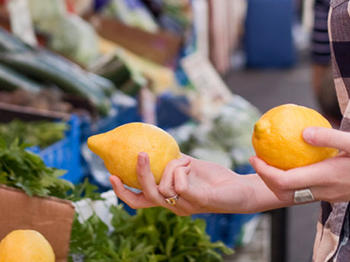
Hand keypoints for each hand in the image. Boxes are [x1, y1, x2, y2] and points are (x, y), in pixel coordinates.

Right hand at [110, 153, 258, 214]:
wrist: (239, 188)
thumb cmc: (212, 178)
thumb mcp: (187, 166)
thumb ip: (171, 161)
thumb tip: (153, 143)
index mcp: (167, 199)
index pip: (138, 201)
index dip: (122, 191)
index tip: (110, 175)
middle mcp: (173, 206)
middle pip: (146, 197)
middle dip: (139, 176)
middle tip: (139, 154)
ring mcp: (185, 207)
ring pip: (164, 187)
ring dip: (172, 167)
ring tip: (183, 159)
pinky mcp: (199, 202)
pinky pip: (181, 186)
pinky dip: (181, 171)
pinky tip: (190, 164)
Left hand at [250, 126, 349, 204]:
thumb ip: (330, 137)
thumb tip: (303, 132)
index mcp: (326, 178)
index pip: (285, 182)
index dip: (264, 172)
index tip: (253, 156)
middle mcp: (325, 191)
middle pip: (284, 193)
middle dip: (265, 179)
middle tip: (256, 158)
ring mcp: (331, 195)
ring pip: (296, 195)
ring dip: (279, 181)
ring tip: (272, 159)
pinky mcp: (338, 194)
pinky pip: (308, 191)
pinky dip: (295, 180)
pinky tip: (298, 162)